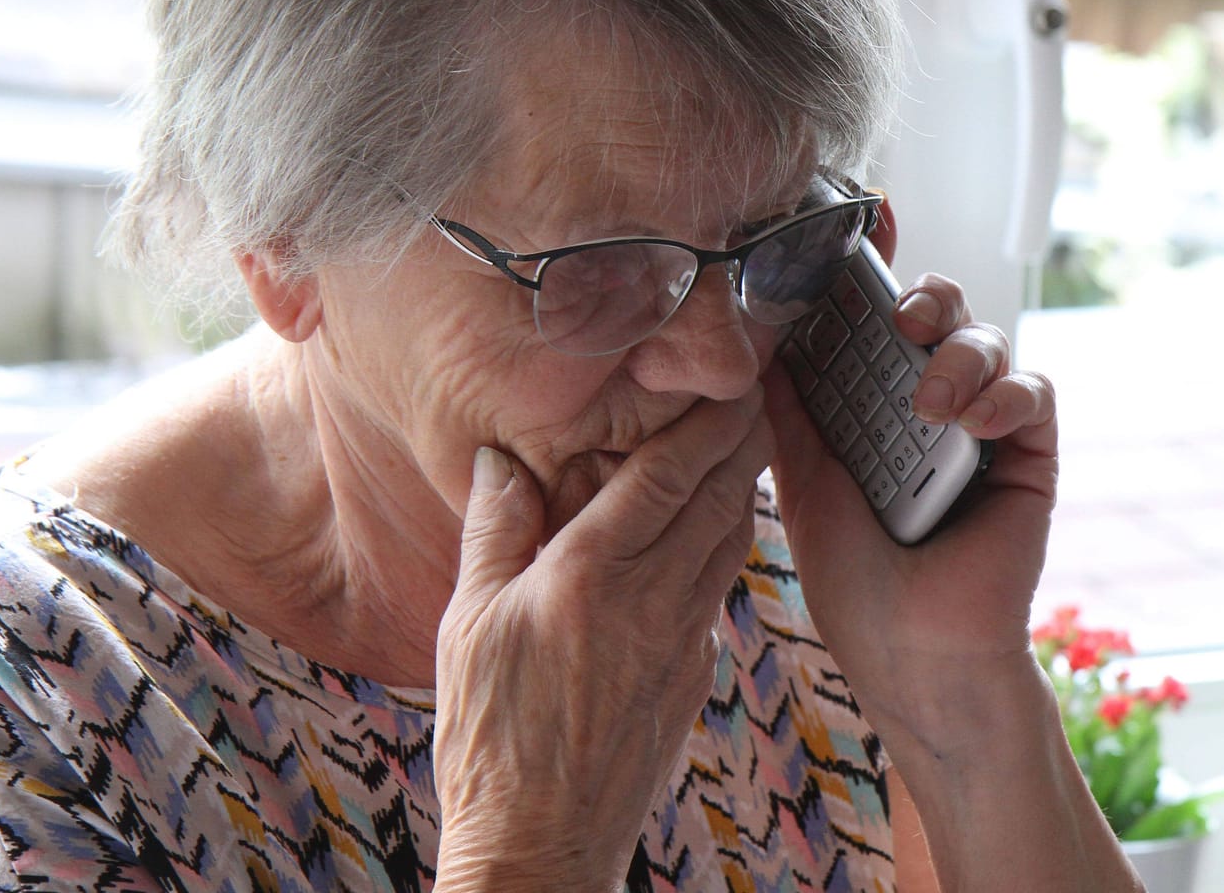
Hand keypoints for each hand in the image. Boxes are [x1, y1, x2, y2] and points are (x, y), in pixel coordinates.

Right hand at [432, 390, 771, 889]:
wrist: (539, 845)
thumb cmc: (489, 737)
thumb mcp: (467, 624)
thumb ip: (493, 531)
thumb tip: (498, 459)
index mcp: (590, 577)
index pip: (666, 476)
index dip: (705, 421)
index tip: (730, 379)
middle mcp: (650, 602)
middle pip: (716, 499)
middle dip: (741, 441)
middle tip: (756, 392)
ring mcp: (681, 642)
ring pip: (728, 544)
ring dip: (741, 490)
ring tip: (746, 447)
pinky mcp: (691, 677)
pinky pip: (715, 592)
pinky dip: (721, 547)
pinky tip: (709, 536)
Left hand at [762, 228, 1058, 749]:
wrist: (911, 653)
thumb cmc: (853, 578)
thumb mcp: (801, 479)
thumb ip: (787, 409)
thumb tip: (751, 336)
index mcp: (868, 399)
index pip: (872, 315)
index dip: (869, 268)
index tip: (860, 224)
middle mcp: (926, 400)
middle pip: (935, 308)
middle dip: (921, 294)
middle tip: (901, 318)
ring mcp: (979, 424)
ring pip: (985, 337)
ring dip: (961, 353)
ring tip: (932, 402)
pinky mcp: (1029, 454)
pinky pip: (1033, 391)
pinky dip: (1009, 393)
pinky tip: (979, 423)